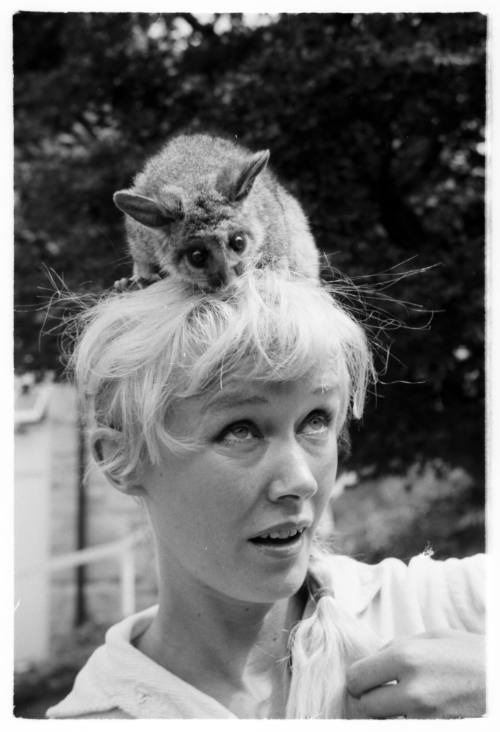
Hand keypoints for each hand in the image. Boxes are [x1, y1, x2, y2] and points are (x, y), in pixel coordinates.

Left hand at [345, 630, 484, 718]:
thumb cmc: (472, 653)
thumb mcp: (433, 637)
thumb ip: (397, 646)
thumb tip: (372, 658)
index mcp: (406, 657)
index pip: (356, 678)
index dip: (357, 679)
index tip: (364, 678)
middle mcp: (412, 690)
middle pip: (366, 706)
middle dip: (369, 698)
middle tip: (380, 690)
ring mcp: (426, 716)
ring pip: (385, 722)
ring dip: (387, 713)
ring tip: (400, 699)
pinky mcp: (436, 729)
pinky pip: (407, 726)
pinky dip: (406, 720)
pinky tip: (416, 709)